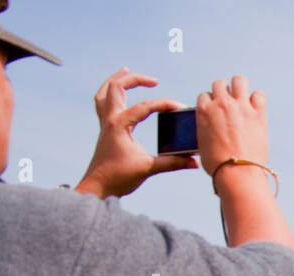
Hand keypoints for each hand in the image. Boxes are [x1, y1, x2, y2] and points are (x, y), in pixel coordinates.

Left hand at [75, 68, 197, 198]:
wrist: (98, 187)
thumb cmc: (119, 177)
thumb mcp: (148, 168)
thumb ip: (173, 163)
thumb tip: (194, 162)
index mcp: (119, 125)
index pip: (145, 107)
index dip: (164, 104)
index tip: (179, 107)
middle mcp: (109, 119)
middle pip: (116, 87)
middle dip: (134, 79)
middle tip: (153, 81)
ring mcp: (105, 123)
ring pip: (105, 92)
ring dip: (115, 80)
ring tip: (125, 71)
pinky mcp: (105, 129)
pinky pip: (103, 103)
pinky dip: (110, 93)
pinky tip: (118, 93)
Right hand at [196, 76, 269, 186]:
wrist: (237, 173)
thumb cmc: (219, 165)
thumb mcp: (202, 144)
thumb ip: (206, 129)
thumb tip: (210, 129)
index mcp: (204, 111)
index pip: (205, 96)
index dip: (211, 103)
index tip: (216, 111)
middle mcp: (221, 104)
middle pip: (220, 84)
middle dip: (224, 92)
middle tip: (230, 105)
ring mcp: (240, 107)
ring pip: (239, 80)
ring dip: (240, 87)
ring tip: (243, 98)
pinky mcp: (258, 114)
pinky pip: (259, 95)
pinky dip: (257, 99)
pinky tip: (256, 108)